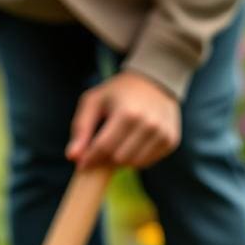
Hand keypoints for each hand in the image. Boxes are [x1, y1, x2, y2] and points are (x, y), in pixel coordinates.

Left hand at [66, 71, 180, 168]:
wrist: (155, 80)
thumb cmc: (117, 92)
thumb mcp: (94, 101)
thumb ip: (81, 128)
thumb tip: (72, 157)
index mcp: (128, 113)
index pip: (103, 148)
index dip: (89, 159)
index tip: (82, 164)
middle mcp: (149, 124)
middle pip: (118, 159)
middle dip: (105, 158)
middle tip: (101, 149)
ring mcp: (163, 133)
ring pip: (133, 164)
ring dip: (120, 159)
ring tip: (117, 143)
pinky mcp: (171, 140)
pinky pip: (147, 163)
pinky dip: (136, 158)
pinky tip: (132, 143)